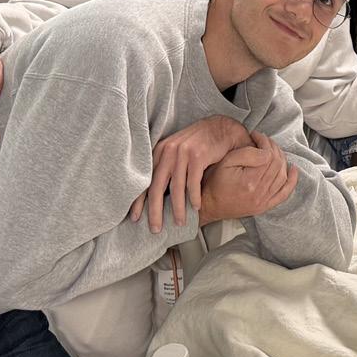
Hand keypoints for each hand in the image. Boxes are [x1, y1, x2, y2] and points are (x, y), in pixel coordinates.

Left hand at [130, 116, 252, 230]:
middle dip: (154, 211)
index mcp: (159, 152)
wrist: (221, 128)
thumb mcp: (177, 151)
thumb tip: (155, 196)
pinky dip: (194, 197)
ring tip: (180, 222)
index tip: (135, 218)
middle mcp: (167, 152)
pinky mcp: (198, 156)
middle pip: (156, 187)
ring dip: (178, 208)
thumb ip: (165, 167)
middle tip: (155, 229)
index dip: (138, 201)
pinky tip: (196, 207)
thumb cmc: (199, 143)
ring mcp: (182, 153)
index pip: (144, 181)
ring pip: (176, 188)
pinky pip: (193, 183)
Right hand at [197, 132, 297, 225]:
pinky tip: (293, 170)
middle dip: (273, 148)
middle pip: (277, 164)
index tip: (256, 136)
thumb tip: (266, 151)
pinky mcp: (265, 206)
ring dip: (281, 160)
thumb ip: (247, 154)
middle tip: (264, 141)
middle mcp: (260, 192)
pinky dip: (291, 181)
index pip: (268, 155)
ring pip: (282, 175)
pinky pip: (284, 193)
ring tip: (272, 151)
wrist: (210, 205)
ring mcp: (264, 200)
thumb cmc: (216, 182)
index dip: (265, 142)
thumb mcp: (226, 163)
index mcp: (250, 180)